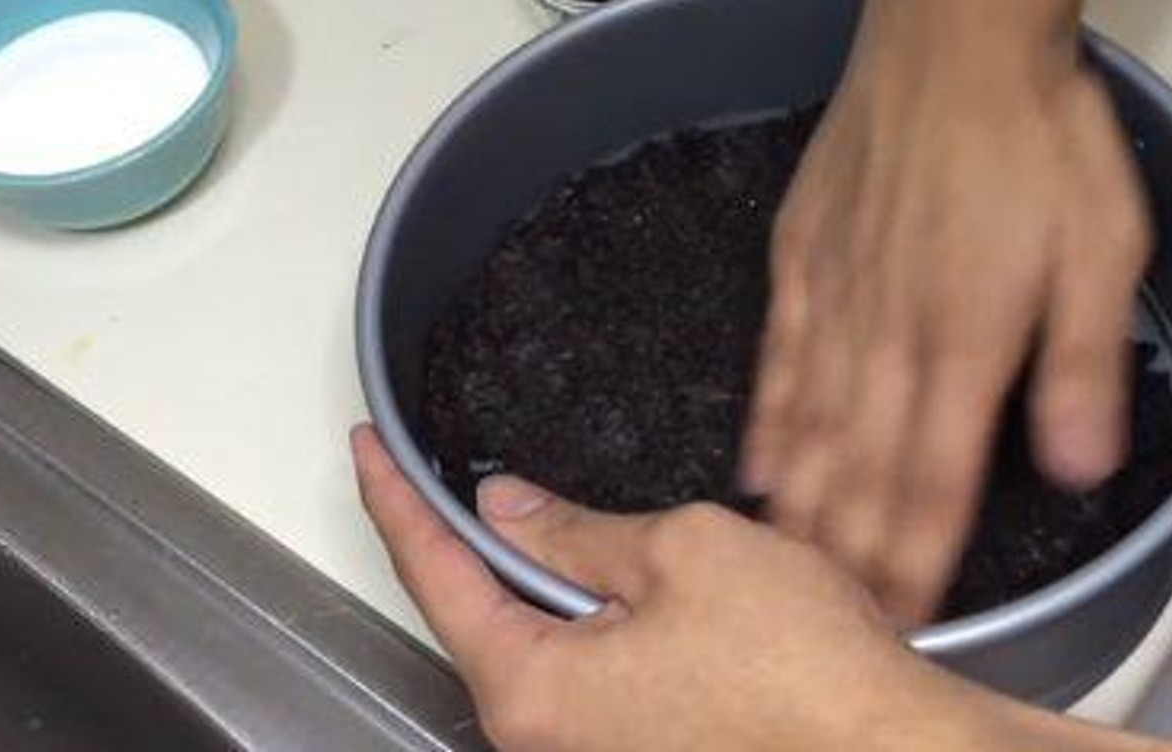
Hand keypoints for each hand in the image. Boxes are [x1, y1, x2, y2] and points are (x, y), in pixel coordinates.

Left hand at [351, 424, 1009, 751]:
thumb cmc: (805, 674)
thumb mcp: (681, 555)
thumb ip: (576, 533)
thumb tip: (508, 512)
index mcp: (535, 691)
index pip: (433, 573)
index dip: (394, 497)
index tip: (367, 450)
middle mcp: (552, 739)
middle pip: (479, 613)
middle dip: (460, 537)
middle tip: (433, 469)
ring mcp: (599, 751)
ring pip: (537, 640)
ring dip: (533, 574)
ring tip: (531, 511)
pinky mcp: (646, 749)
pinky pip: (587, 668)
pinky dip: (583, 611)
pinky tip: (610, 574)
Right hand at [743, 0, 1151, 623]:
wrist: (953, 32)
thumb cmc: (1039, 135)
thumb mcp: (1104, 247)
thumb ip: (1078, 366)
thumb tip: (1074, 469)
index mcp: (964, 340)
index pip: (934, 481)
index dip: (917, 561)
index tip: (901, 622)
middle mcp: (886, 333)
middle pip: (861, 468)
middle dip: (849, 554)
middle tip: (829, 619)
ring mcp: (833, 296)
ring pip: (809, 425)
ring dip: (801, 505)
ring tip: (782, 569)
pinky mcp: (801, 258)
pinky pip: (777, 358)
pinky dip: (767, 419)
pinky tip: (757, 463)